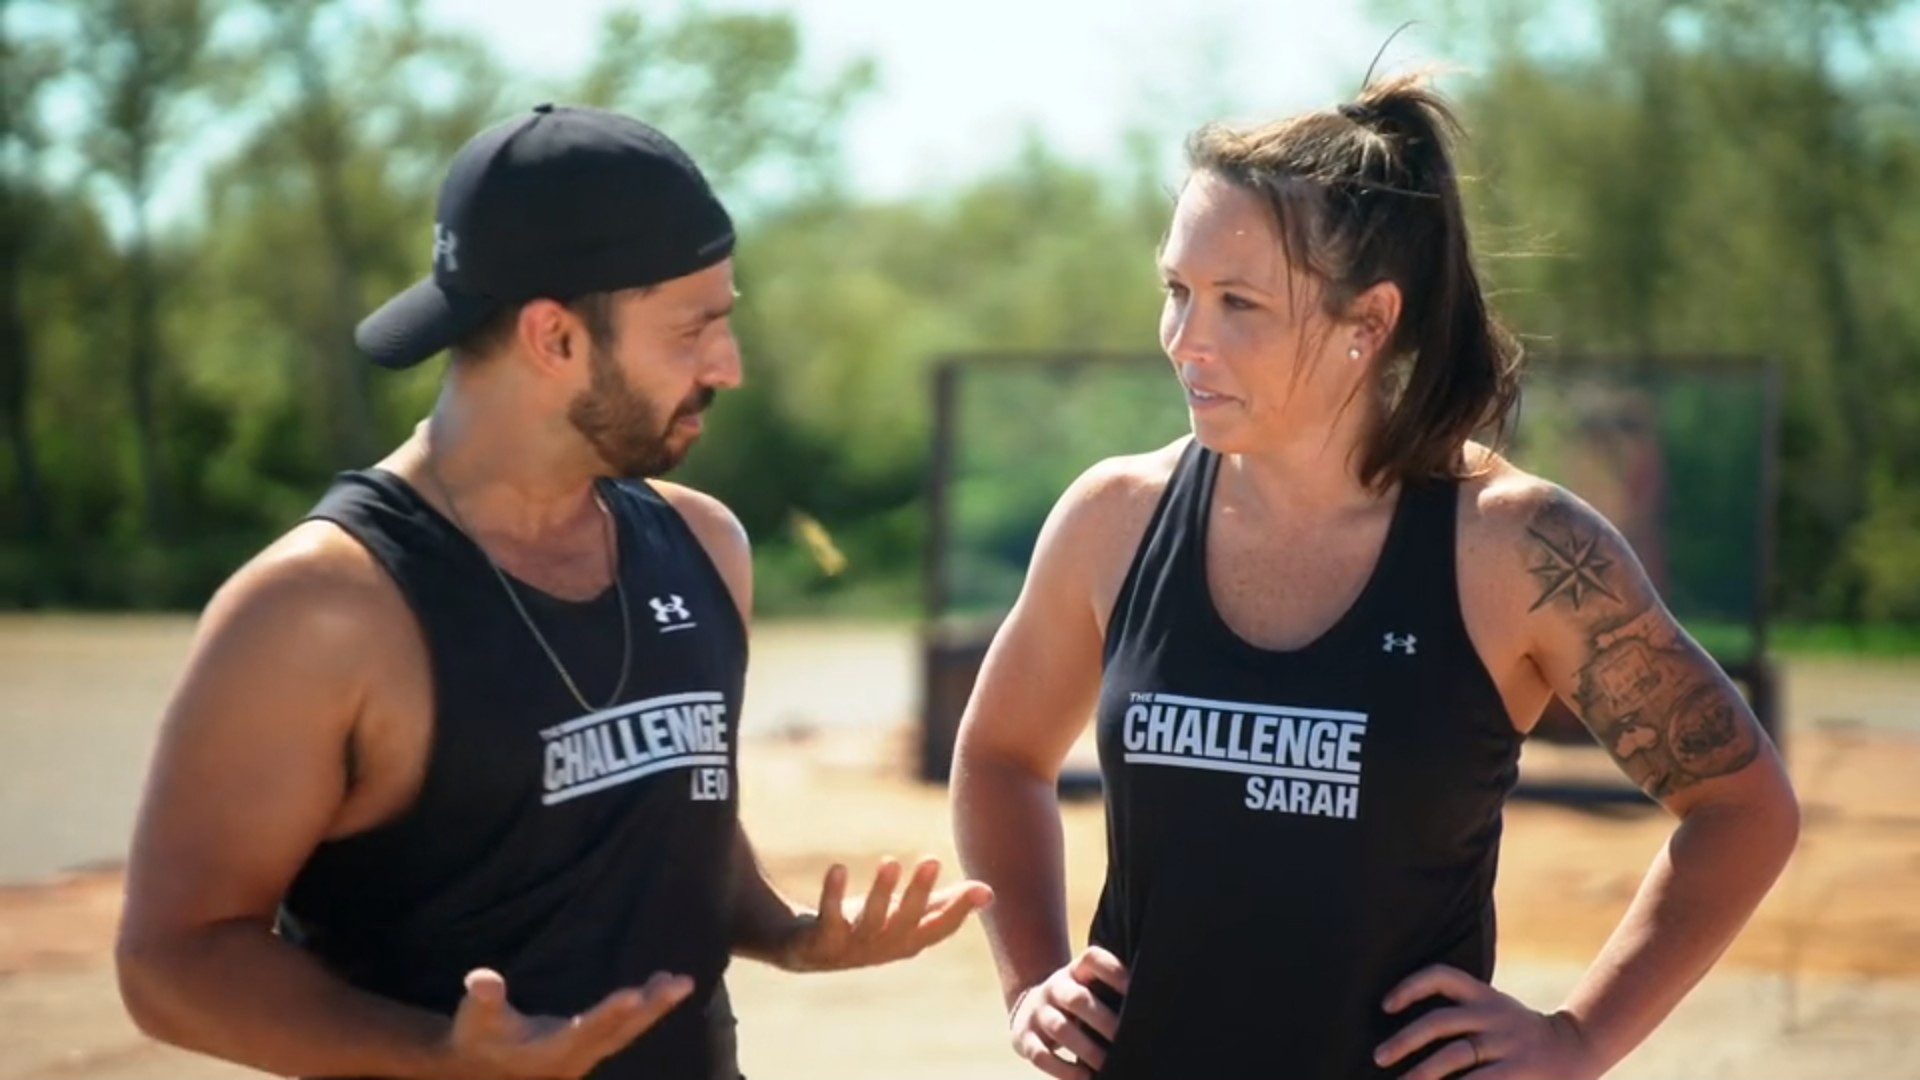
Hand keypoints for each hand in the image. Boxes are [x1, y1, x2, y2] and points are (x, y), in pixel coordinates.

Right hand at [443, 967, 692, 1078]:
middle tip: (681, 984)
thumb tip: (483, 979)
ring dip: (654, 1008)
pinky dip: (643, 1010)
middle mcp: (576, 1057)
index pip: (586, 1031)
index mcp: (552, 1052)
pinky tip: (657, 987)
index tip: (635, 995)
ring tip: (680, 982)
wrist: (482, 1070)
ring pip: (627, 1031)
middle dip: (652, 1009)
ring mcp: (586, 1055)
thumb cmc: (477, 1038)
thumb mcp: (475, 1019)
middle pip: (621, 1032)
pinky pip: (624, 1030)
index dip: (609, 1014)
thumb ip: (484, 999)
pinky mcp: (590, 1048)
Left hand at [781, 855, 993, 972]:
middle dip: (919, 893)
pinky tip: (838, 869)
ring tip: (890, 860)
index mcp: (908, 941)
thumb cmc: (866, 927)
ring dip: (880, 892)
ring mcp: (851, 946)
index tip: (982, 890)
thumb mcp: (906, 915)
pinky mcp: (820, 940)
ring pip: (869, 920)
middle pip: (905, 922)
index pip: (940, 929)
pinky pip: (828, 916)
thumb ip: (944, 904)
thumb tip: (988, 892)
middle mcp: (883, 947)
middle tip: (932, 860)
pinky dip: (832, 894)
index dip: (960, 911)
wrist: (806, 951)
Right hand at [1009, 946, 1129, 1079]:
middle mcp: (1056, 987)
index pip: (1093, 959)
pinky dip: (1063, 1070)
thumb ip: (1114, 991)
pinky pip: (1041, 1054)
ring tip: (1107, 1064)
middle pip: (1077, 998)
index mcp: (1076, 971)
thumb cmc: (1078, 1001)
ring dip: (1085, 1048)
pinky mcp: (1025, 1038)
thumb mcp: (1089, 986)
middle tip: (1125, 1037)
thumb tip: (1159, 1007)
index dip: (1114, 970)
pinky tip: (1084, 1079)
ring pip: (1060, 1028)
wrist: (1030, 1008)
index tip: (1136, 988)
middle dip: (1102, 1019)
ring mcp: (1038, 1012)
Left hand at [1375, 965, 1597, 1079]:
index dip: (1409, 987)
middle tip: (1378, 1057)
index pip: (1441, 977)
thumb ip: (1460, 1014)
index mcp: (1483, 995)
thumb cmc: (1518, 1032)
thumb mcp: (1493, 1010)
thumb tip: (1406, 1031)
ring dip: (1421, 1073)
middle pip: (1439, 1021)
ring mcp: (1506, 1043)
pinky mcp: (1517, 1070)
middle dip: (1404, 1040)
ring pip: (1453, 1055)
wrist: (1576, 1047)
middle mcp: (1493, 1014)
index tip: (1385, 1005)